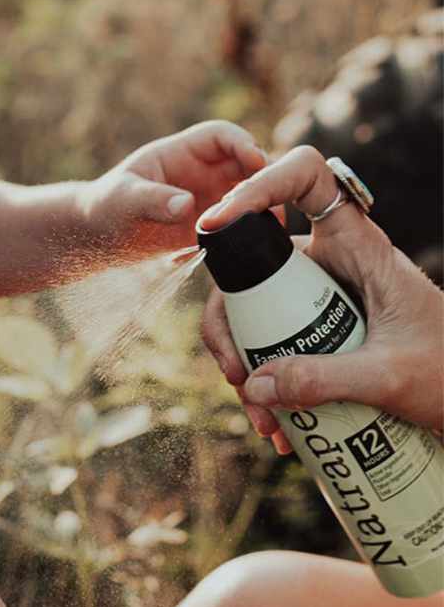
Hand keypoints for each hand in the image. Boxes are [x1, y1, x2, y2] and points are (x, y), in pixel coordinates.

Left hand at [78, 120, 266, 260]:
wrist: (95, 239)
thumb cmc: (103, 207)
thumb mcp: (123, 199)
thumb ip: (153, 200)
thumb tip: (186, 205)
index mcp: (181, 154)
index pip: (221, 137)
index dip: (242, 144)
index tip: (256, 162)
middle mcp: (200, 175)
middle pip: (244, 168)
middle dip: (262, 181)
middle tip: (272, 202)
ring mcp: (206, 202)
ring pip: (245, 200)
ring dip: (259, 212)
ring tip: (270, 231)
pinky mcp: (205, 230)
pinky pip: (234, 231)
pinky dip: (244, 239)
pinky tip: (251, 253)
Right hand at [199, 146, 443, 446]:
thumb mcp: (390, 377)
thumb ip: (325, 379)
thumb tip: (254, 385)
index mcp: (360, 247)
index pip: (305, 180)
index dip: (258, 186)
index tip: (217, 224)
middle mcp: (331, 263)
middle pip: (252, 264)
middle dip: (229, 322)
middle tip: (235, 375)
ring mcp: (316, 298)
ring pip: (251, 313)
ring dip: (243, 365)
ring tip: (261, 418)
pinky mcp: (312, 332)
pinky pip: (267, 345)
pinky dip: (262, 384)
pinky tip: (277, 425)